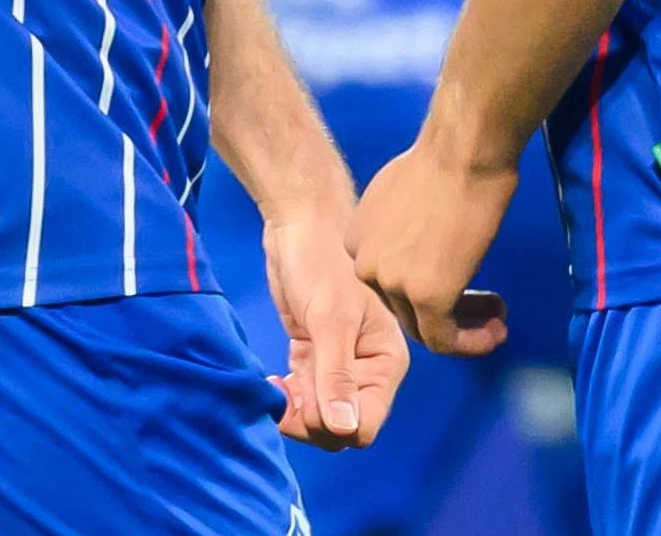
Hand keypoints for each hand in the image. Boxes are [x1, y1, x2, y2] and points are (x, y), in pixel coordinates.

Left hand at [259, 213, 406, 450]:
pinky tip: (274, 380)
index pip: (367, 423)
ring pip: (321, 417)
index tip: (306, 399)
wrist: (299, 228)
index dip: (336, 425)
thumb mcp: (330, 319)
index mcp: (385, 363)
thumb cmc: (322, 264)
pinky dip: (289, 399)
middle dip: (311, 420)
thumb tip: (344, 430)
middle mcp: (367, 371)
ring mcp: (339, 368)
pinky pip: (305, 399)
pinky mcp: (313, 360)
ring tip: (279, 384)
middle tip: (287, 389)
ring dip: (296, 411)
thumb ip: (336, 375)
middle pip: (342, 428)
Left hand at [350, 138, 519, 357]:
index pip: (387, 282)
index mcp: (358, 239)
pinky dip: (470, 343)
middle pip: (403, 307)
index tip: (457, 284)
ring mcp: (394, 284)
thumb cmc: (447, 159)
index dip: (424, 288)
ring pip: (424, 327)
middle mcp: (366, 264)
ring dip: (463, 330)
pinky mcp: (427, 297)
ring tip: (495, 322)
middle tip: (484, 307)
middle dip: (446, 311)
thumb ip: (402, 228)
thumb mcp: (403, 194)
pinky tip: (494, 331)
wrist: (465, 152)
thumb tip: (422, 240)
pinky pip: (444, 339)